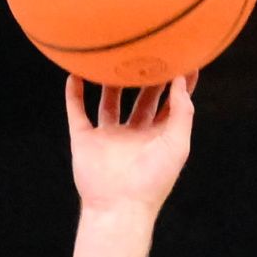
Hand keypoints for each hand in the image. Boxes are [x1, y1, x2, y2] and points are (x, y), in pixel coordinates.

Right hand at [64, 69, 195, 215]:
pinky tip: (74, 73)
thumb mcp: (177, 143)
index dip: (178, 82)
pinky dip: (74, 94)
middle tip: (148, 48)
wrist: (119, 208)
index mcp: (159, 137)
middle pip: (141, 98)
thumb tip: (180, 79)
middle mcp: (134, 135)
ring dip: (109, 81)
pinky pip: (77, 112)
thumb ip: (182, 111)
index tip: (183, 56)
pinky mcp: (85, 141)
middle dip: (146, 75)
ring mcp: (109, 137)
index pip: (171, 103)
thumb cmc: (153, 180)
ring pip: (109, 101)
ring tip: (112, 56)